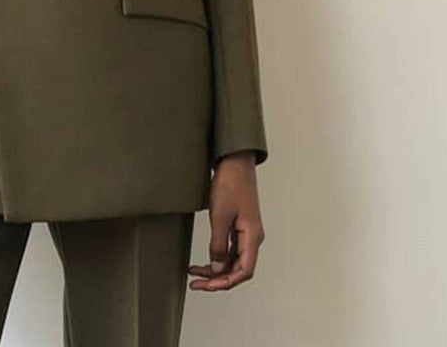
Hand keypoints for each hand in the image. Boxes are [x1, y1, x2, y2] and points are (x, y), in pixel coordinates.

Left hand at [188, 150, 264, 290]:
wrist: (234, 161)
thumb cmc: (230, 184)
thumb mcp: (220, 216)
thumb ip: (218, 244)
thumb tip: (217, 268)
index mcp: (252, 236)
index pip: (244, 271)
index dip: (225, 282)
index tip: (206, 286)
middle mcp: (252, 237)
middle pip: (237, 269)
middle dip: (217, 279)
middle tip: (194, 284)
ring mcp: (246, 231)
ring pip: (232, 260)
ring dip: (215, 269)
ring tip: (194, 273)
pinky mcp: (239, 225)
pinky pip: (229, 248)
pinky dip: (216, 256)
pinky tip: (203, 259)